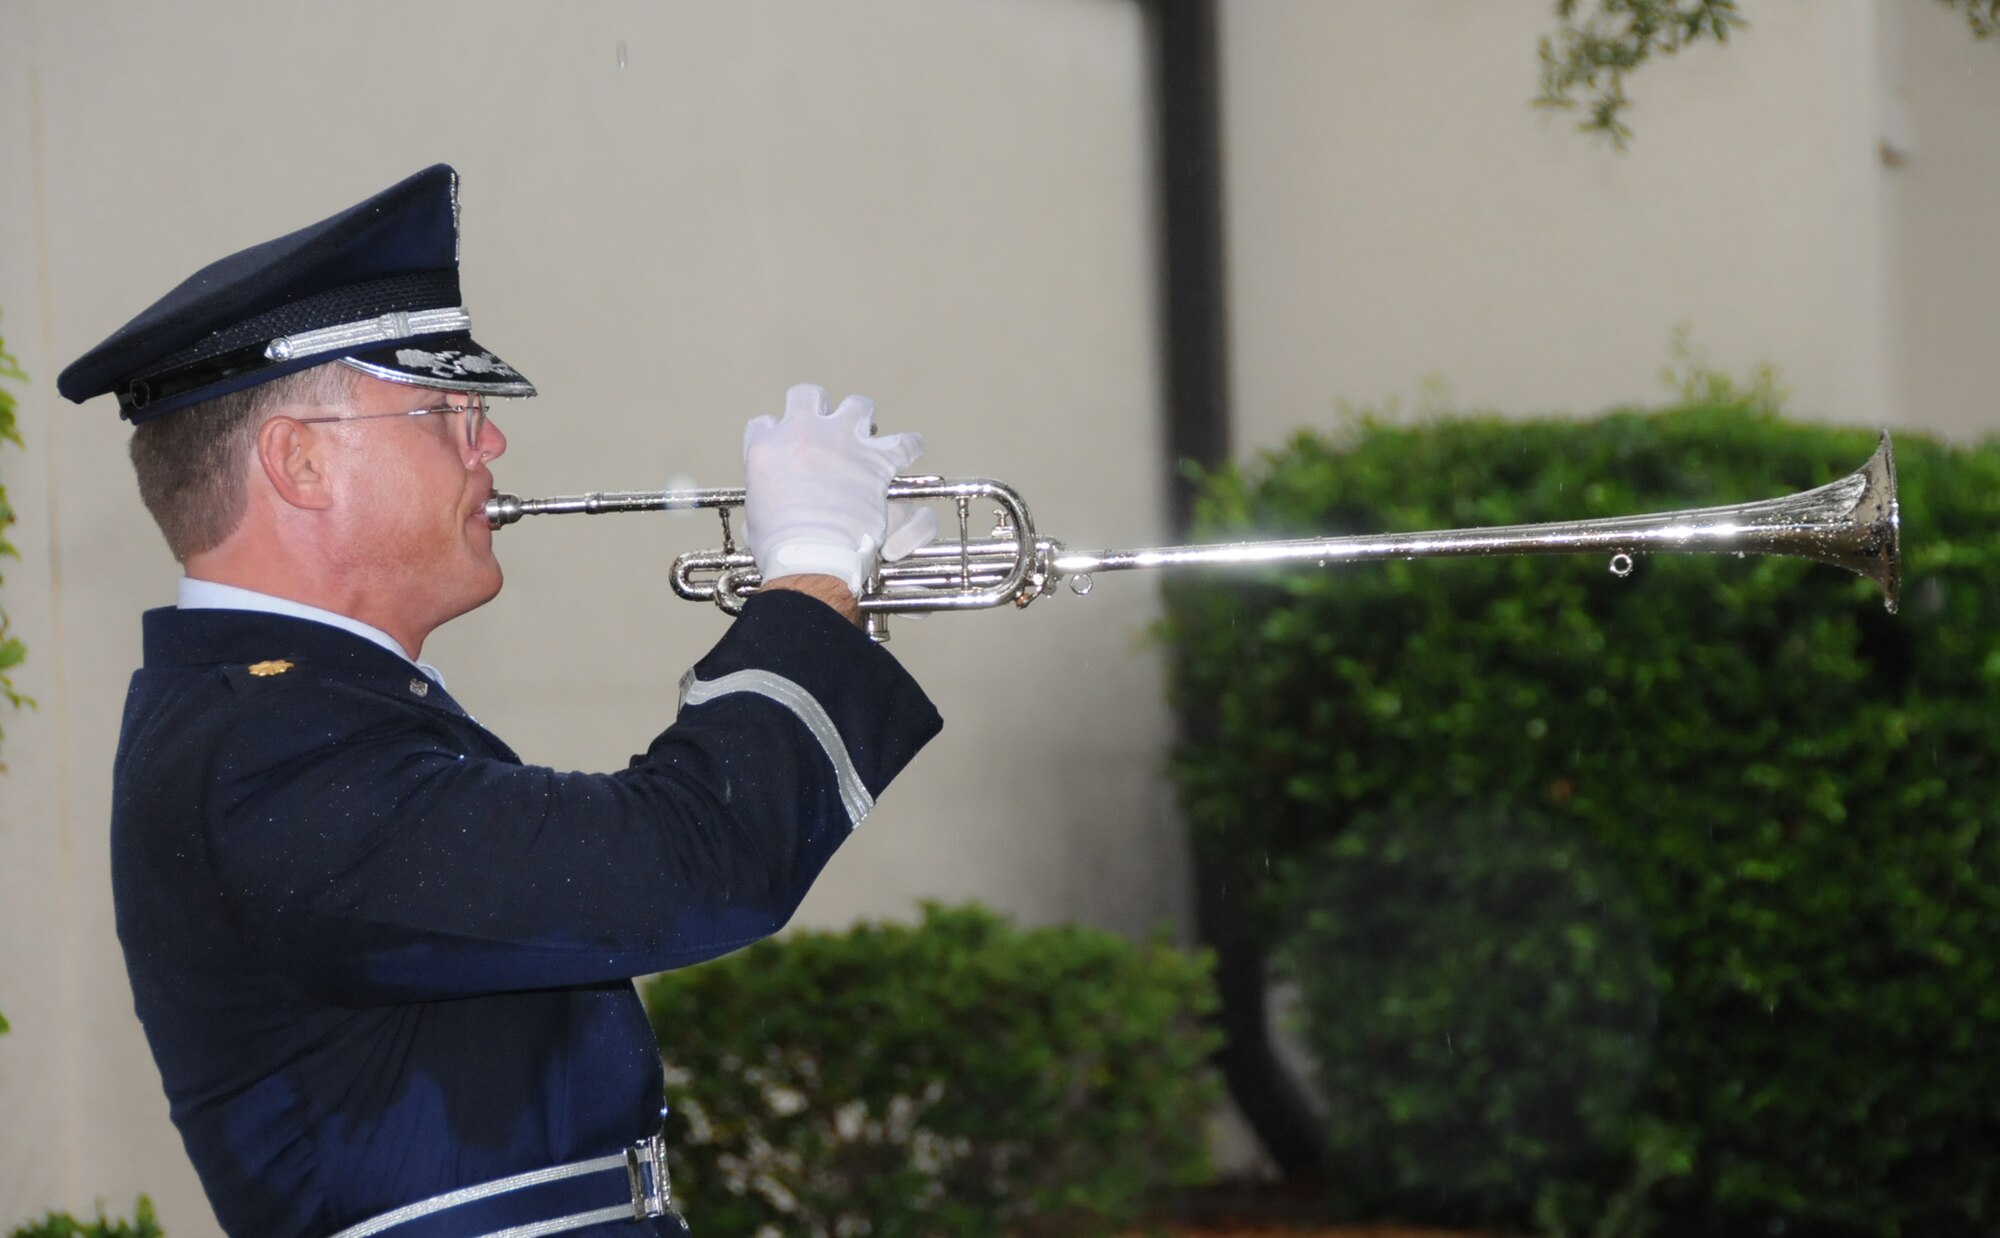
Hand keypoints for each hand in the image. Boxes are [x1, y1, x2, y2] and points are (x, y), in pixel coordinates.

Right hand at [743, 384, 925, 596]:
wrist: (812, 555)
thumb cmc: (779, 546)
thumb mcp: (754, 517)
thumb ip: (762, 500)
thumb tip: (767, 508)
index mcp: (765, 446)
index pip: (765, 423)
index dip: (775, 434)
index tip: (782, 448)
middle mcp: (801, 432)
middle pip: (807, 396)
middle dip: (816, 408)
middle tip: (823, 426)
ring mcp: (840, 441)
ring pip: (856, 406)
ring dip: (860, 417)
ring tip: (865, 431)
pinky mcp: (875, 459)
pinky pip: (902, 442)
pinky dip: (907, 446)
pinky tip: (907, 450)